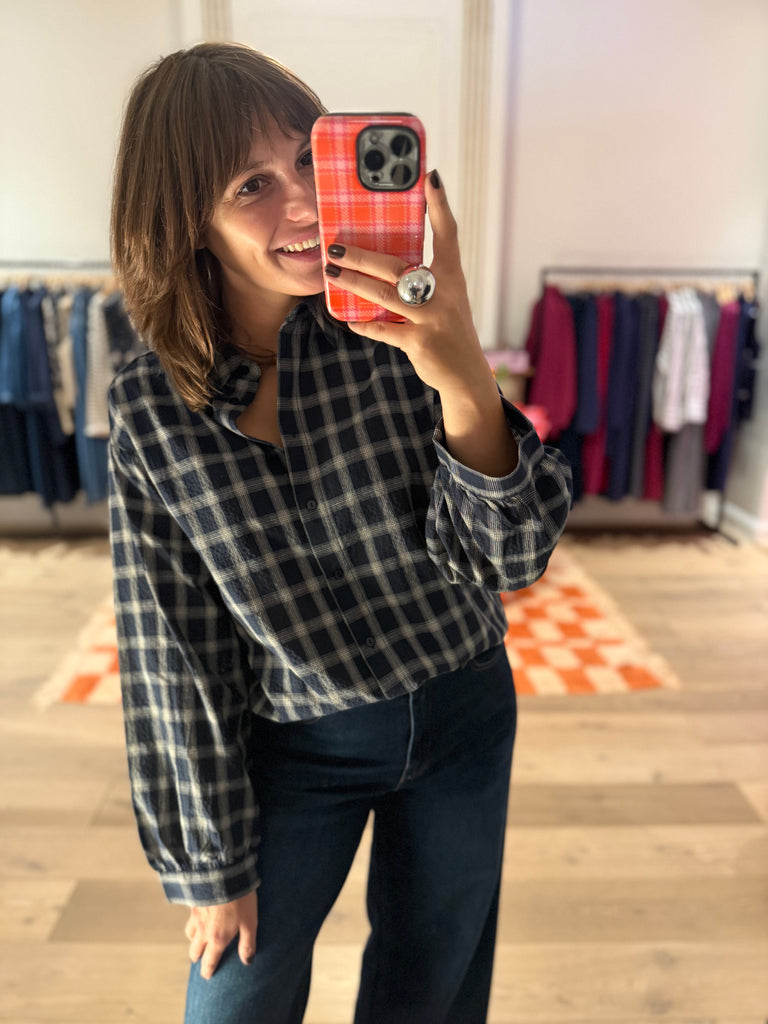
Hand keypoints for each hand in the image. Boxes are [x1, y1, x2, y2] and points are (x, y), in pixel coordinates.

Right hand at [185, 891, 257, 979]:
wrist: (223, 874)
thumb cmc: (240, 900)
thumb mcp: (250, 923)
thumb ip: (248, 943)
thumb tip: (247, 961)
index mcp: (217, 939)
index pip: (208, 961)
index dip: (207, 970)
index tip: (206, 976)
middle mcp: (203, 931)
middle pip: (194, 950)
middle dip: (198, 957)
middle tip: (201, 959)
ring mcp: (196, 917)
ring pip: (189, 934)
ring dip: (193, 940)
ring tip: (199, 939)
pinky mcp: (193, 903)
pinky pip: (190, 918)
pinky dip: (192, 922)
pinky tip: (198, 917)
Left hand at [324, 170, 492, 400]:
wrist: (465, 373)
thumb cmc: (448, 327)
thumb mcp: (445, 297)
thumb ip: (422, 276)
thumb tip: (381, 256)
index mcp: (452, 276)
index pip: (448, 233)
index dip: (439, 205)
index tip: (429, 176)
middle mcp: (444, 293)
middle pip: (396, 266)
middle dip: (362, 255)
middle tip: (335, 244)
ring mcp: (431, 318)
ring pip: (384, 295)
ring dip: (353, 283)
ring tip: (330, 272)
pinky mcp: (419, 343)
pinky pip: (384, 330)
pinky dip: (364, 324)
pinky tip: (348, 318)